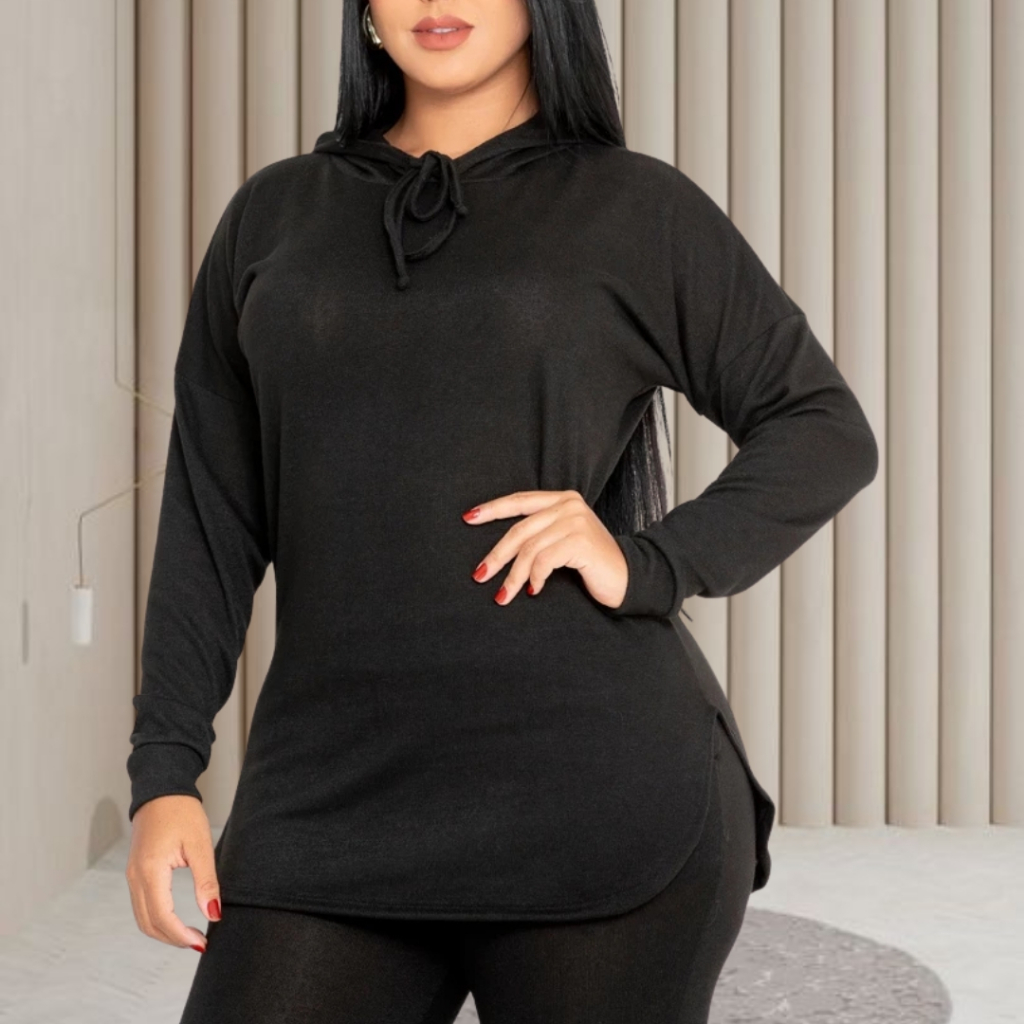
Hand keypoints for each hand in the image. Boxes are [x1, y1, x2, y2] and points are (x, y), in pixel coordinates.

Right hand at [125, 794, 221, 951]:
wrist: (161, 790)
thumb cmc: (182, 812)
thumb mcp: (200, 845)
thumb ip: (206, 881)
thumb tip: (213, 913)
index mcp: (150, 871)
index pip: (162, 916)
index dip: (181, 935)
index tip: (202, 942)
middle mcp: (135, 877)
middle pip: (148, 923)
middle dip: (173, 939)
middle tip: (199, 942)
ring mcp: (132, 875)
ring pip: (142, 917)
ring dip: (164, 931)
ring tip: (190, 935)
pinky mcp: (135, 872)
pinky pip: (141, 905)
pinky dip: (157, 918)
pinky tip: (176, 919)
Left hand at [462, 489, 628, 609]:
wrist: (629, 577)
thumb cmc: (592, 563)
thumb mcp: (564, 540)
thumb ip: (541, 533)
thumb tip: (502, 551)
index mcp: (562, 500)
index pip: (520, 501)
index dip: (492, 509)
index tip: (468, 518)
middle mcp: (569, 505)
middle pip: (520, 529)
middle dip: (497, 555)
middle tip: (480, 575)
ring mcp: (575, 521)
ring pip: (529, 548)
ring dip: (513, 575)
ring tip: (504, 595)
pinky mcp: (580, 541)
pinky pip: (544, 560)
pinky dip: (535, 578)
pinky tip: (534, 590)